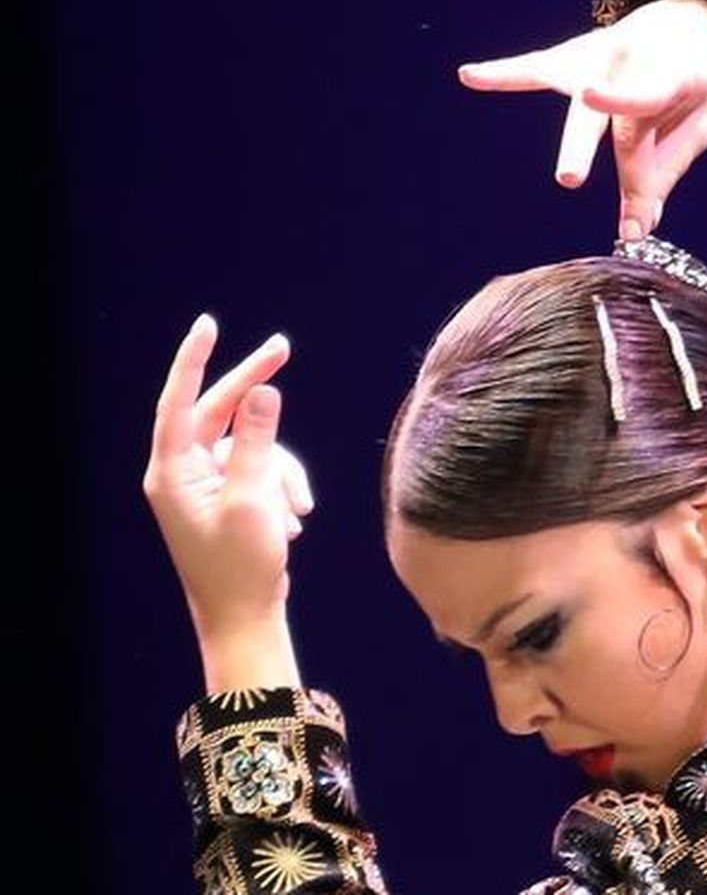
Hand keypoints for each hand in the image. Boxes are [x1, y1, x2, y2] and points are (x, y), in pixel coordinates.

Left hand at [143, 315, 310, 690]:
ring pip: (254, 445)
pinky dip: (284, 488)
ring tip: (298, 511)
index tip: (210, 325)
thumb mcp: (252, 499)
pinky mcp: (230, 497)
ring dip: (284, 472)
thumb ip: (256, 441)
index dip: (193, 360)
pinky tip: (294, 521)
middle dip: (255, 391)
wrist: (246, 617)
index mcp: (172, 473)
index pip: (180, 402)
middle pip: (219, 413)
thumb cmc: (241, 566)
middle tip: (282, 349)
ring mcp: (207, 486)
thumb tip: (264, 390)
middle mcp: (183, 474)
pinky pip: (263, 470)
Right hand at [458, 0, 706, 241]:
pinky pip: (535, 67)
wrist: (688, 22)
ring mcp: (598, 54)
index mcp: (671, 78)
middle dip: (581, 144)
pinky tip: (470, 75)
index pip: (648, 119)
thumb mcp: (692, 129)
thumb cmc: (687, 86)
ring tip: (478, 76)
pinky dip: (504, 73)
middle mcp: (630, 61)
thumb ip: (660, 176)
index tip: (629, 203)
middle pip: (599, 109)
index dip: (636, 158)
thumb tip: (634, 231)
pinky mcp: (573, 56)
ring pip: (558, 71)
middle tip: (568, 178)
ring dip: (515, 77)